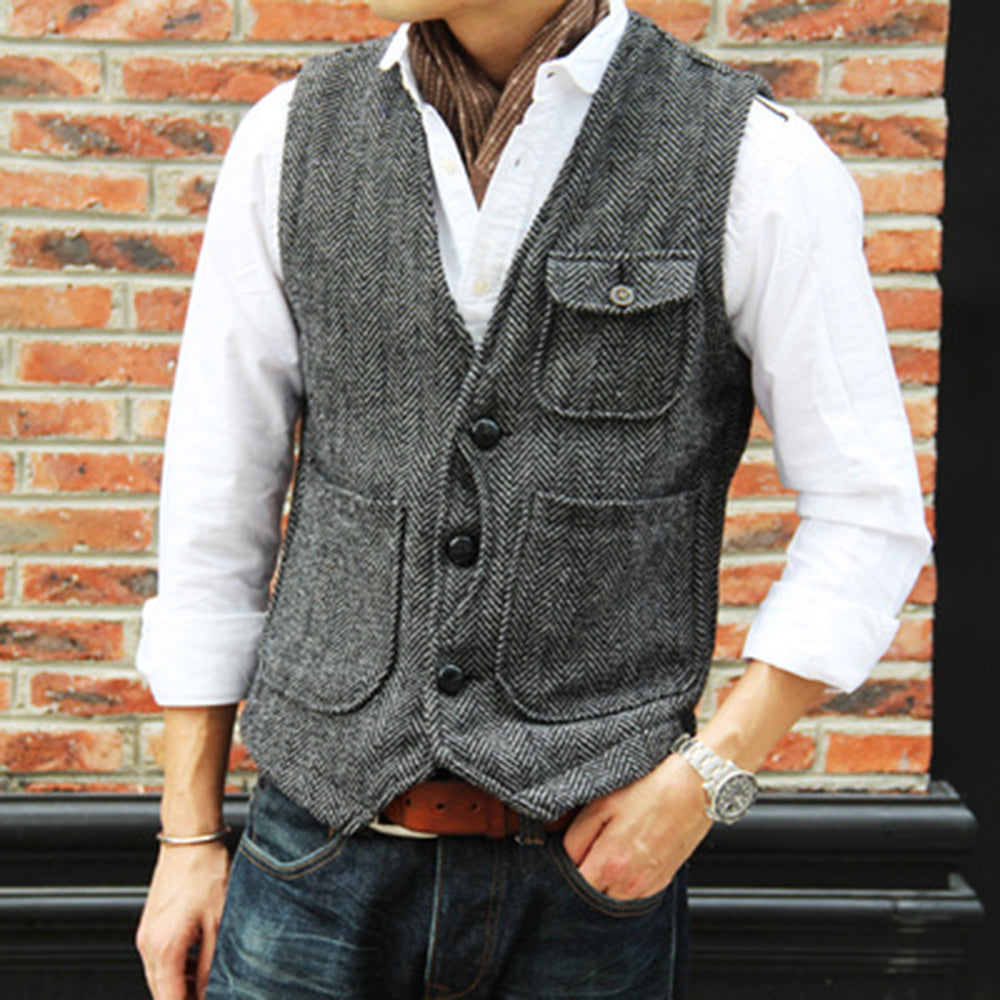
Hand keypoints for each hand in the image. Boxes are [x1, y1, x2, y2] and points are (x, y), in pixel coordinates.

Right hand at [136, 841, 230, 999]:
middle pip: (162, 993)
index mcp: (164, 949)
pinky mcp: (151, 926)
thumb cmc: (205, 874)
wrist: (190, 840)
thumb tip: (212, 991)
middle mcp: (148, 946)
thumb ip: (214, 964)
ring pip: (160, 978)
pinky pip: (160, 960)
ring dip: (182, 985)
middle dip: (185, 999)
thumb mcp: (220, 924)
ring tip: (211, 980)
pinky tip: (201, 960)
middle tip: (213, 993)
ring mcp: (147, 936)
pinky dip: (178, 968)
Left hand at [562, 753, 711, 900]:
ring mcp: (647, 887)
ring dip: (603, 880)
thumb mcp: (601, 804)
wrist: (694, 788)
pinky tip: (625, 853)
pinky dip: (623, 880)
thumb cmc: (649, 790)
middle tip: (584, 849)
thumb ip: (575, 836)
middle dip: (582, 877)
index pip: (571, 886)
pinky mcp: (661, 883)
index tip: (562, 853)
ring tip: (607, 848)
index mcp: (610, 865)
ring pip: (611, 898)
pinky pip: (632, 893)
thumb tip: (559, 854)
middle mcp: (629, 885)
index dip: (562, 869)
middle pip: (590, 897)